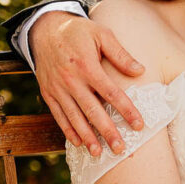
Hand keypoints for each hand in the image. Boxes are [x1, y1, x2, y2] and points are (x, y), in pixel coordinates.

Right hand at [29, 11, 144, 156]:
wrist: (44, 30)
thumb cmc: (78, 32)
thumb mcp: (101, 33)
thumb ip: (120, 54)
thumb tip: (140, 71)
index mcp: (87, 65)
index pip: (111, 92)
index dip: (126, 110)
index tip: (139, 125)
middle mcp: (71, 80)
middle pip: (92, 110)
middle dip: (107, 131)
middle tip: (120, 149)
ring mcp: (58, 88)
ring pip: (74, 117)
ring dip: (87, 137)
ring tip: (99, 153)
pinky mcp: (48, 93)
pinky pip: (59, 115)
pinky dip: (68, 130)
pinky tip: (79, 143)